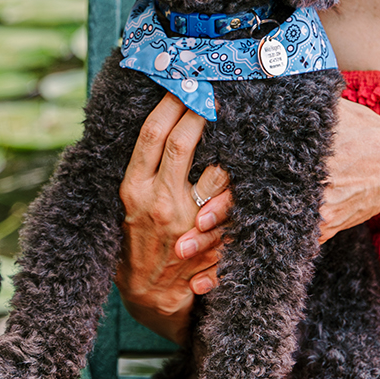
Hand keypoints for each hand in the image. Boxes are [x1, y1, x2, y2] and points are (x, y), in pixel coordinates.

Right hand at [114, 94, 231, 337]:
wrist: (150, 295)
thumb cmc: (134, 242)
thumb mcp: (124, 205)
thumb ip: (141, 171)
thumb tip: (159, 127)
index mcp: (132, 189)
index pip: (151, 135)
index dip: (168, 104)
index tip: (182, 83)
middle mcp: (158, 200)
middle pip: (182, 142)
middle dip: (199, 109)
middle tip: (213, 88)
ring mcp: (187, 219)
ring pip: (215, 169)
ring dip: (229, 142)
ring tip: (241, 117)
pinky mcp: (211, 235)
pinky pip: (233, 200)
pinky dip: (243, 178)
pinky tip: (255, 160)